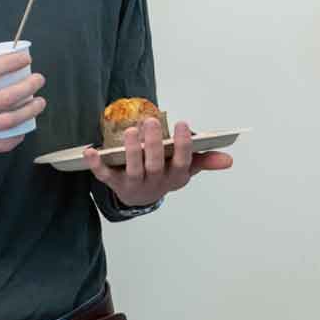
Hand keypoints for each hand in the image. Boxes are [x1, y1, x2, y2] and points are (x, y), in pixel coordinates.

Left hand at [83, 118, 234, 207]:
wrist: (141, 197)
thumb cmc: (165, 173)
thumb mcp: (186, 168)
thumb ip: (206, 161)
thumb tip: (229, 159)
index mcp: (175, 177)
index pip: (182, 162)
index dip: (182, 145)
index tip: (183, 124)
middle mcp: (156, 183)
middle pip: (155, 165)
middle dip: (153, 144)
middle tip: (151, 121)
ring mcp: (135, 184)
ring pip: (133, 169)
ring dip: (131, 151)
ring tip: (131, 131)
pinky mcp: (115, 184)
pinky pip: (105, 176)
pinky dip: (96, 164)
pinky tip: (90, 151)